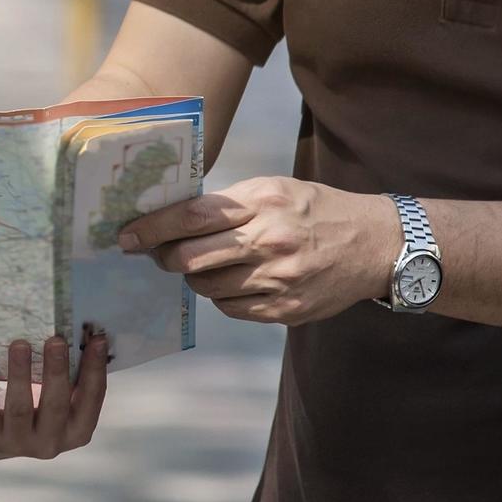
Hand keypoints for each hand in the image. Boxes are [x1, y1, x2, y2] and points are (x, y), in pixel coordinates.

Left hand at [0, 330, 109, 460]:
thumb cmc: (37, 407)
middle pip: (55, 406)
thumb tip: (86, 333)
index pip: (91, 400)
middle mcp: (51, 443)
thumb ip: (72, 376)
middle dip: (56, 372)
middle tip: (55, 341)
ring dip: (20, 374)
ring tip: (19, 344)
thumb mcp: (58, 398)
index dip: (95, 370)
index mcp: (77, 431)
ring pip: (19, 409)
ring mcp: (19, 444)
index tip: (98, 339)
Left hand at [117, 178, 393, 325]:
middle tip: (160, 254)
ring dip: (196, 278)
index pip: (192, 218)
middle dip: (166, 258)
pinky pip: (232, 309)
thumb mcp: (275, 190)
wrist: (375, 245)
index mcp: (263, 203)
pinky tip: (235, 282)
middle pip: (192, 259)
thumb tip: (173, 220)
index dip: (152, 228)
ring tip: (205, 265)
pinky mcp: (286, 311)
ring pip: (208, 288)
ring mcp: (279, 281)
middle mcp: (270, 242)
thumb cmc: (315, 210)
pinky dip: (223, 296)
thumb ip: (228, 204)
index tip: (125, 235)